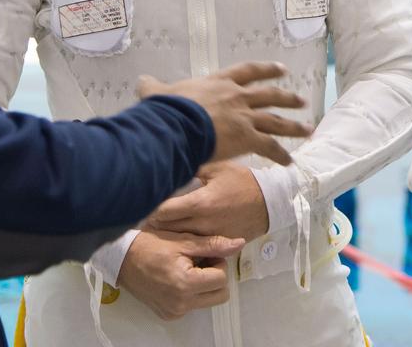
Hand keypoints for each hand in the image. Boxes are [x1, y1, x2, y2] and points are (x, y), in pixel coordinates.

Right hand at [115, 229, 242, 320]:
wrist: (121, 259)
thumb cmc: (152, 244)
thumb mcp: (183, 240)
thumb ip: (213, 244)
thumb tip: (239, 244)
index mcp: (186, 284)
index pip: (222, 278)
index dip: (217, 262)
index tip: (204, 253)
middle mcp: (182, 304)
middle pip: (220, 295)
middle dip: (216, 277)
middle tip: (200, 262)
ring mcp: (174, 312)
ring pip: (208, 302)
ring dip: (205, 286)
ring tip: (189, 268)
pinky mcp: (168, 315)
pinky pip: (192, 306)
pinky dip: (191, 293)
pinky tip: (178, 278)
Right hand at [138, 61, 310, 165]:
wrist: (178, 125)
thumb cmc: (168, 109)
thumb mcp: (158, 93)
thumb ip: (153, 88)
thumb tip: (141, 82)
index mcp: (220, 83)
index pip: (249, 71)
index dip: (266, 70)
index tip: (281, 70)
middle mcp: (238, 97)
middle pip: (270, 95)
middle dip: (287, 98)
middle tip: (301, 100)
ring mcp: (245, 117)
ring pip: (276, 121)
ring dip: (294, 126)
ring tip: (309, 130)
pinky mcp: (248, 139)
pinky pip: (269, 148)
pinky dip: (281, 156)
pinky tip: (290, 163)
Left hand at [147, 161, 268, 240]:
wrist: (270, 202)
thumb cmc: (243, 181)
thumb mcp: (218, 169)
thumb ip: (193, 169)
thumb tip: (172, 165)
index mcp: (200, 203)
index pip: (164, 211)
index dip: (150, 208)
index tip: (141, 203)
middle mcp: (202, 224)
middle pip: (167, 229)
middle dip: (154, 224)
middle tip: (141, 216)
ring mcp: (210, 237)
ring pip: (180, 241)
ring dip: (167, 235)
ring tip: (154, 228)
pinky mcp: (219, 244)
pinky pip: (196, 247)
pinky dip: (185, 243)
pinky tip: (177, 237)